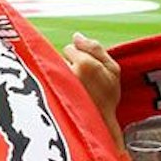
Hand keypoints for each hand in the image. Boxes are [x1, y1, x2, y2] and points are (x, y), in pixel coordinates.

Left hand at [62, 32, 127, 154]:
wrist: (99, 125)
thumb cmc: (107, 98)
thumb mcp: (113, 70)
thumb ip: (95, 48)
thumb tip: (76, 35)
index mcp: (86, 64)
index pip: (71, 48)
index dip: (78, 57)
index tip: (86, 70)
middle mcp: (68, 74)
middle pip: (60, 58)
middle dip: (68, 65)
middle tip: (80, 82)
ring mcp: (58, 84)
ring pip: (53, 68)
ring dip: (60, 75)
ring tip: (72, 90)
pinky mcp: (50, 95)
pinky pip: (47, 80)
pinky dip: (53, 85)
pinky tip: (63, 95)